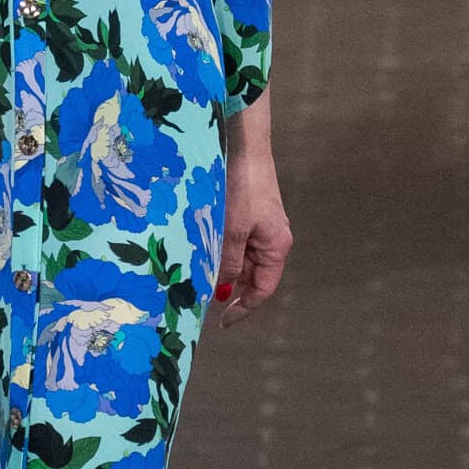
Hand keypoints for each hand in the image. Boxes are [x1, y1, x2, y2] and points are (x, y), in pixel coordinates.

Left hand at [215, 98, 291, 325]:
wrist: (243, 145)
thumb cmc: (241, 187)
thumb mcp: (231, 231)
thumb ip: (226, 263)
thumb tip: (219, 290)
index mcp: (276, 247)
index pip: (261, 290)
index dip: (242, 308)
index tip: (221, 323)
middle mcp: (270, 238)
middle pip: (248, 275)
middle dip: (225, 285)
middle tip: (196, 292)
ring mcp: (259, 225)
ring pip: (237, 257)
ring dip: (218, 265)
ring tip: (193, 267)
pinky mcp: (247, 212)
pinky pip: (232, 239)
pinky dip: (217, 247)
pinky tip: (198, 245)